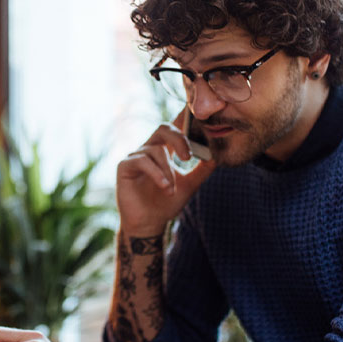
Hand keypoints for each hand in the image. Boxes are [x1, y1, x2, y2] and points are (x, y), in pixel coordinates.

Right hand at [116, 113, 214, 236]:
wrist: (149, 224)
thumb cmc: (167, 204)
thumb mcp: (190, 185)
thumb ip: (202, 170)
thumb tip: (217, 155)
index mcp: (164, 150)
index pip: (174, 128)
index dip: (184, 119)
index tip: (197, 117)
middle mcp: (149, 149)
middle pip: (163, 128)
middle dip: (178, 139)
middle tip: (189, 157)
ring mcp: (136, 156)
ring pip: (156, 150)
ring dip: (167, 170)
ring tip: (172, 189)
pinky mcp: (125, 166)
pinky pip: (142, 161)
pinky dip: (157, 173)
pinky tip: (165, 187)